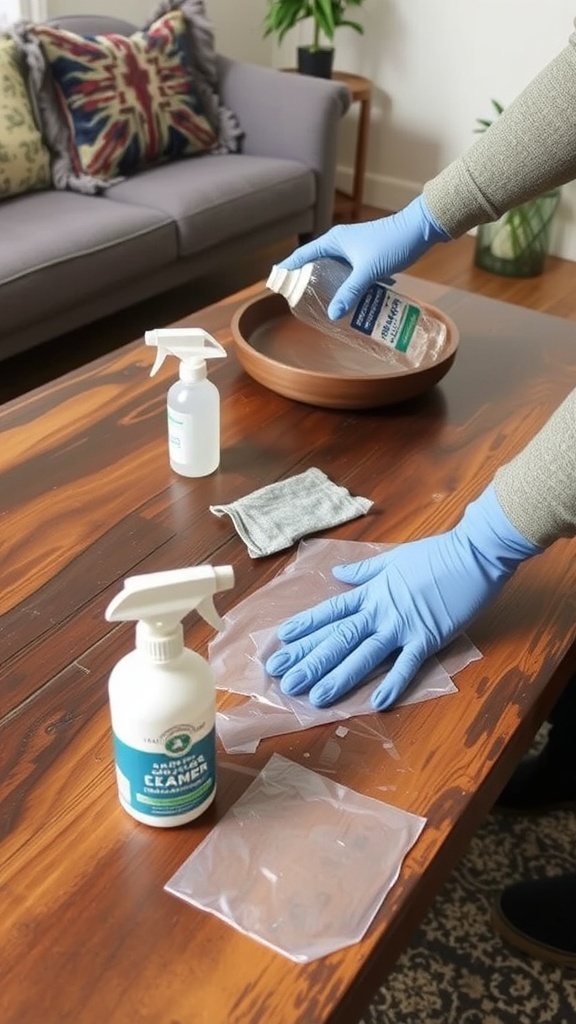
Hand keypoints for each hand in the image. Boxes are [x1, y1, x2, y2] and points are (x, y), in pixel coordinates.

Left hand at [265, 485, 540, 710]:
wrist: (474, 552)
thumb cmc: (437, 554)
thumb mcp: (393, 559)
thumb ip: (364, 571)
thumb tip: (338, 574)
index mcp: (371, 592)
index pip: (331, 612)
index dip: (305, 627)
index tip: (280, 642)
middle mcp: (380, 610)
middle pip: (339, 638)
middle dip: (310, 660)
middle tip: (284, 680)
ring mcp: (403, 625)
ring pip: (364, 654)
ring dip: (339, 677)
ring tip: (316, 697)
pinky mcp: (429, 637)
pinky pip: (408, 664)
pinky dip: (394, 683)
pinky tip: (378, 702)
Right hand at [278, 195, 449, 318]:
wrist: (420, 230)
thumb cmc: (391, 244)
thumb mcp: (368, 271)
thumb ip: (350, 292)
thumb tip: (332, 314)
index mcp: (334, 241)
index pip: (303, 255)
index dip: (288, 268)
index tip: (275, 280)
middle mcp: (341, 244)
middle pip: (317, 265)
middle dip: (310, 283)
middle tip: (300, 301)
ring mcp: (354, 251)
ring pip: (336, 272)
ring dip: (333, 288)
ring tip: (324, 306)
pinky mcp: (367, 258)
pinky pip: (352, 275)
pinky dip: (351, 288)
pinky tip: (352, 303)